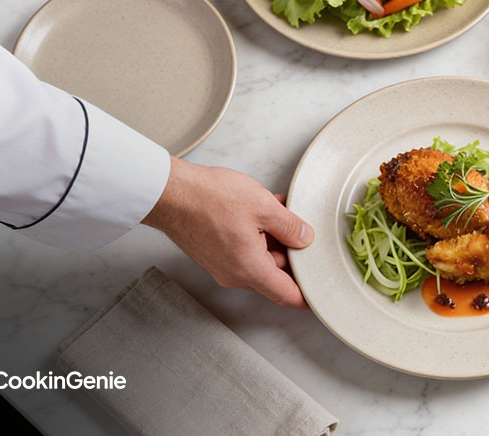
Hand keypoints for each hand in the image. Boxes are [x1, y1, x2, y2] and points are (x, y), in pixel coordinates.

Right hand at [142, 157, 313, 308]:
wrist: (169, 193)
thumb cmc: (208, 199)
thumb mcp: (263, 207)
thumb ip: (290, 226)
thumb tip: (304, 238)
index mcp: (250, 270)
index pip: (286, 295)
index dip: (306, 296)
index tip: (319, 295)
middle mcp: (233, 274)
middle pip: (274, 273)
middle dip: (290, 252)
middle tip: (301, 229)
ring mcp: (220, 264)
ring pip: (258, 257)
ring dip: (273, 238)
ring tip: (280, 210)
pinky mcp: (211, 251)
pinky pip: (243, 248)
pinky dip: (256, 233)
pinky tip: (262, 209)